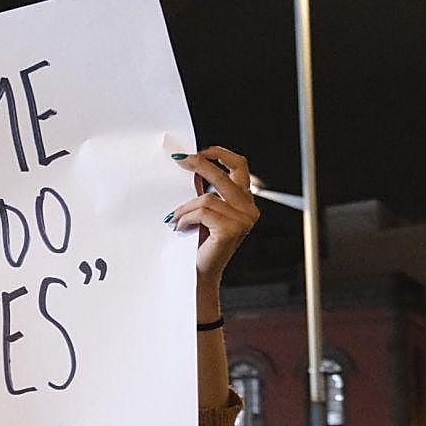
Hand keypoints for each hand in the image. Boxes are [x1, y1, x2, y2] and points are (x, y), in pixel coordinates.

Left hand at [170, 146, 259, 315]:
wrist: (198, 273)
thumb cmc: (198, 244)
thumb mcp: (203, 211)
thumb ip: (203, 189)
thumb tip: (189, 161)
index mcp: (245, 202)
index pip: (240, 166)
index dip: (221, 154)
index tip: (200, 151)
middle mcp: (249, 209)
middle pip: (223, 175)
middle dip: (199, 165)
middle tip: (180, 161)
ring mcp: (243, 220)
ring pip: (207, 197)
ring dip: (184, 207)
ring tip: (175, 219)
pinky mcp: (232, 229)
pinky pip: (202, 211)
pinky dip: (186, 218)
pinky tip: (179, 228)